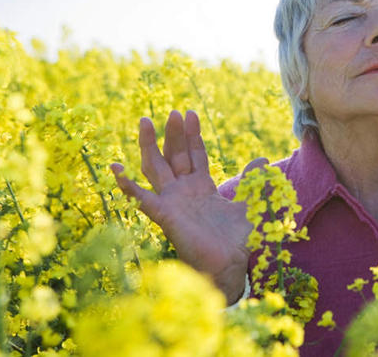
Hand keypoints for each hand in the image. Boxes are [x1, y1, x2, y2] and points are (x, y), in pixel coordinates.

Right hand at [112, 110, 265, 304]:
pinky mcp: (163, 215)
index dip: (193, 135)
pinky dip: (127, 184)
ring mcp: (171, 202)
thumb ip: (253, 182)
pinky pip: (141, 198)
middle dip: (174, 134)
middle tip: (174, 111)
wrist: (230, 266)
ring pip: (155, 168)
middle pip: (175, 156)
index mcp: (202, 187)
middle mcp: (183, 192)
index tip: (190, 113)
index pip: (195, 154)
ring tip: (145, 121)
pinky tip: (115, 168)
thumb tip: (262, 160)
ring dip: (149, 145)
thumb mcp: (250, 204)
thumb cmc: (238, 241)